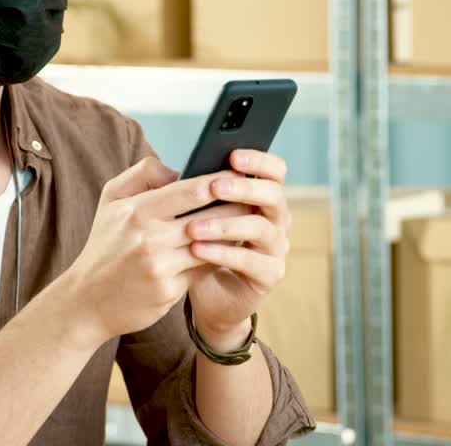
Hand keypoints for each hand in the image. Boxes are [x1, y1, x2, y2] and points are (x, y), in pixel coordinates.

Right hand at [64, 157, 248, 347]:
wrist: (87, 301)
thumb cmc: (105, 244)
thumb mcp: (112, 200)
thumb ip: (143, 174)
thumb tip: (179, 169)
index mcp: (137, 211)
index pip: (191, 190)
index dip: (222, 181)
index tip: (243, 173)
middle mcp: (149, 238)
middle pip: (209, 216)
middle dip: (237, 204)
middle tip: (258, 195)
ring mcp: (160, 267)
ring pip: (212, 244)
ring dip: (234, 232)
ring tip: (252, 220)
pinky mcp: (168, 291)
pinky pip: (204, 268)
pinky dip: (220, 256)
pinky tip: (233, 247)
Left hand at [184, 150, 291, 350]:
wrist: (202, 296)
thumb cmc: (194, 247)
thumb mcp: (188, 215)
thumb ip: (189, 192)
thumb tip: (175, 171)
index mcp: (260, 197)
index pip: (274, 171)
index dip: (258, 161)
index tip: (231, 155)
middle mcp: (274, 219)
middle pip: (274, 195)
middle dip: (244, 188)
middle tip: (215, 187)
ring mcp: (275, 248)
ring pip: (262, 228)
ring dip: (226, 224)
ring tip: (192, 227)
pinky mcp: (270, 275)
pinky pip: (252, 261)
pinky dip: (223, 253)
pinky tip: (197, 249)